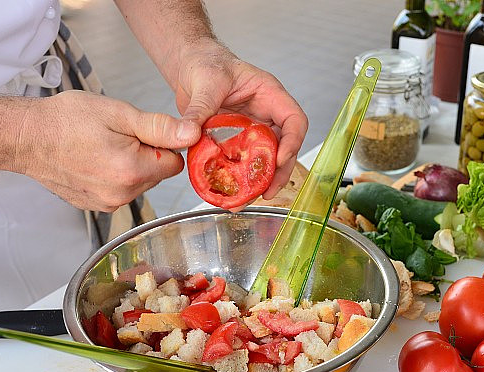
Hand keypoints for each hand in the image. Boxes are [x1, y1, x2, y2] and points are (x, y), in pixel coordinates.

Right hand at [17, 90, 196, 211]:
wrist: (24, 137)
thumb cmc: (64, 121)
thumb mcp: (118, 114)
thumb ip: (160, 128)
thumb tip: (193, 134)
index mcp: (131, 171)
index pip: (175, 163)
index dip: (163, 144)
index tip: (142, 132)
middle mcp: (121, 195)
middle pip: (157, 174)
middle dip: (146, 155)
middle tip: (117, 136)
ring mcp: (107, 204)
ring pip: (139, 183)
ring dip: (130, 165)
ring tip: (102, 147)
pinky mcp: (95, 206)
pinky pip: (120, 190)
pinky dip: (113, 176)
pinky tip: (93, 160)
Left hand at [172, 40, 307, 206]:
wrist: (190, 67)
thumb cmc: (207, 63)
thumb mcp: (205, 82)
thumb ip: (198, 108)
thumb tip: (189, 133)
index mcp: (269, 95)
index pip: (294, 120)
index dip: (292, 142)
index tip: (280, 160)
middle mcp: (266, 115)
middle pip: (285, 147)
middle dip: (278, 172)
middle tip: (267, 192)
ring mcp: (254, 130)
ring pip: (267, 158)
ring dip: (260, 180)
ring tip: (247, 198)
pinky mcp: (238, 141)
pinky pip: (244, 162)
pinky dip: (240, 177)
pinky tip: (232, 191)